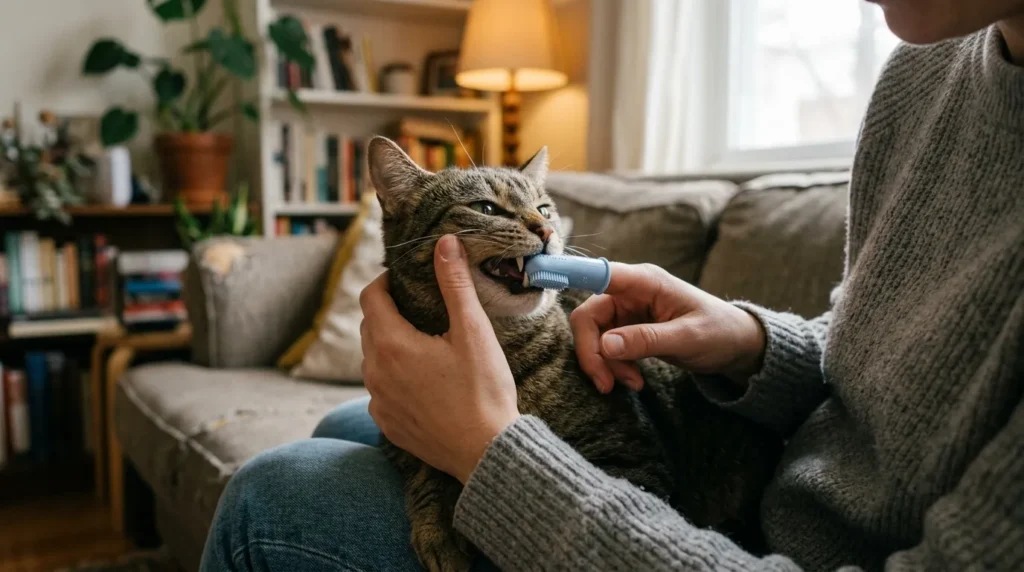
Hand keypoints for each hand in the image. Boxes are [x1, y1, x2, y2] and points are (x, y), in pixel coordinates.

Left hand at [360, 235, 519, 483]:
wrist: (485, 453)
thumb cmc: (483, 391)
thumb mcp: (473, 332)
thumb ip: (454, 285)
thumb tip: (444, 243)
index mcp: (391, 344)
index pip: (370, 297)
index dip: (385, 281)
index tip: (406, 278)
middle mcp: (375, 372)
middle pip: (370, 327)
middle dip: (390, 311)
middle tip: (421, 308)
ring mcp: (378, 402)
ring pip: (374, 359)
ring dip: (391, 345)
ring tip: (425, 344)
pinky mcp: (387, 424)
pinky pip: (381, 390)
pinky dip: (395, 378)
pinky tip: (424, 381)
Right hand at [570, 263, 765, 392]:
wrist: (736, 347)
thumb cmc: (719, 333)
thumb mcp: (688, 338)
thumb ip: (647, 340)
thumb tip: (606, 346)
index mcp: (644, 282)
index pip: (597, 274)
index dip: (567, 274)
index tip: (540, 275)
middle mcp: (630, 293)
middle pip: (588, 317)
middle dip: (592, 352)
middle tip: (607, 384)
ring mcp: (627, 312)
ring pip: (594, 337)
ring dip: (605, 365)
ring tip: (632, 385)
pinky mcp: (628, 331)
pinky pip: (605, 349)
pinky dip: (613, 367)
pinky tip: (634, 381)